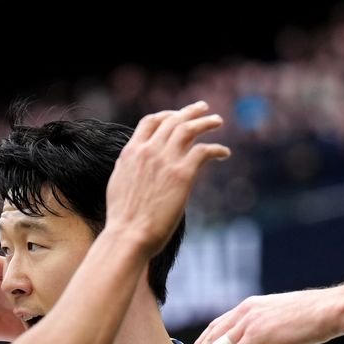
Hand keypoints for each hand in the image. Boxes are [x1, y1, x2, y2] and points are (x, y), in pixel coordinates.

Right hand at [107, 102, 229, 257]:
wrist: (129, 235)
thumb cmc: (123, 219)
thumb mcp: (118, 184)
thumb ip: (128, 168)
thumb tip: (133, 164)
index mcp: (131, 152)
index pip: (150, 122)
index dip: (165, 115)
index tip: (176, 116)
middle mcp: (149, 150)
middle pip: (172, 121)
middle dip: (190, 112)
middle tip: (203, 108)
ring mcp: (166, 160)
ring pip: (189, 129)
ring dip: (205, 122)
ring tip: (217, 121)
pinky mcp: (183, 173)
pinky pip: (204, 151)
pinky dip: (216, 149)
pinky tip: (224, 153)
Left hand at [182, 287, 343, 343]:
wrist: (328, 309)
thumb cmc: (312, 315)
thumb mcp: (279, 317)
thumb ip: (263, 326)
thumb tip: (258, 340)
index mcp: (249, 306)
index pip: (218, 326)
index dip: (203, 342)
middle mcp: (245, 312)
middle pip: (212, 337)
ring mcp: (251, 324)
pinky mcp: (260, 337)